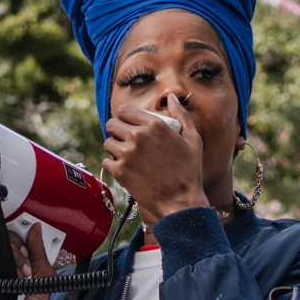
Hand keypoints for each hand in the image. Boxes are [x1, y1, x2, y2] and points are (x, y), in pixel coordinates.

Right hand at [0, 226, 54, 299]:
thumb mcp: (43, 274)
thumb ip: (38, 250)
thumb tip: (35, 227)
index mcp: (5, 258)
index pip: (2, 236)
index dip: (14, 238)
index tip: (26, 249)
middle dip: (16, 253)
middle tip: (27, 269)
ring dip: (10, 269)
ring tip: (21, 283)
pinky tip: (7, 289)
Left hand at [103, 102, 209, 222]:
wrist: (181, 202)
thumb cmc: (189, 171)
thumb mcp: (193, 139)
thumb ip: (181, 114)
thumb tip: (172, 97)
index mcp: (155, 125)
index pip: (125, 111)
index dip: (125, 117)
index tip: (128, 124)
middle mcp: (138, 136)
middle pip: (112, 124)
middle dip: (116, 130)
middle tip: (124, 139)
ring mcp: (127, 154)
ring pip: (107, 142)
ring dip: (113, 147)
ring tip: (124, 154)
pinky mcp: (120, 171)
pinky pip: (106, 161)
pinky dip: (112, 165)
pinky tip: (123, 168)